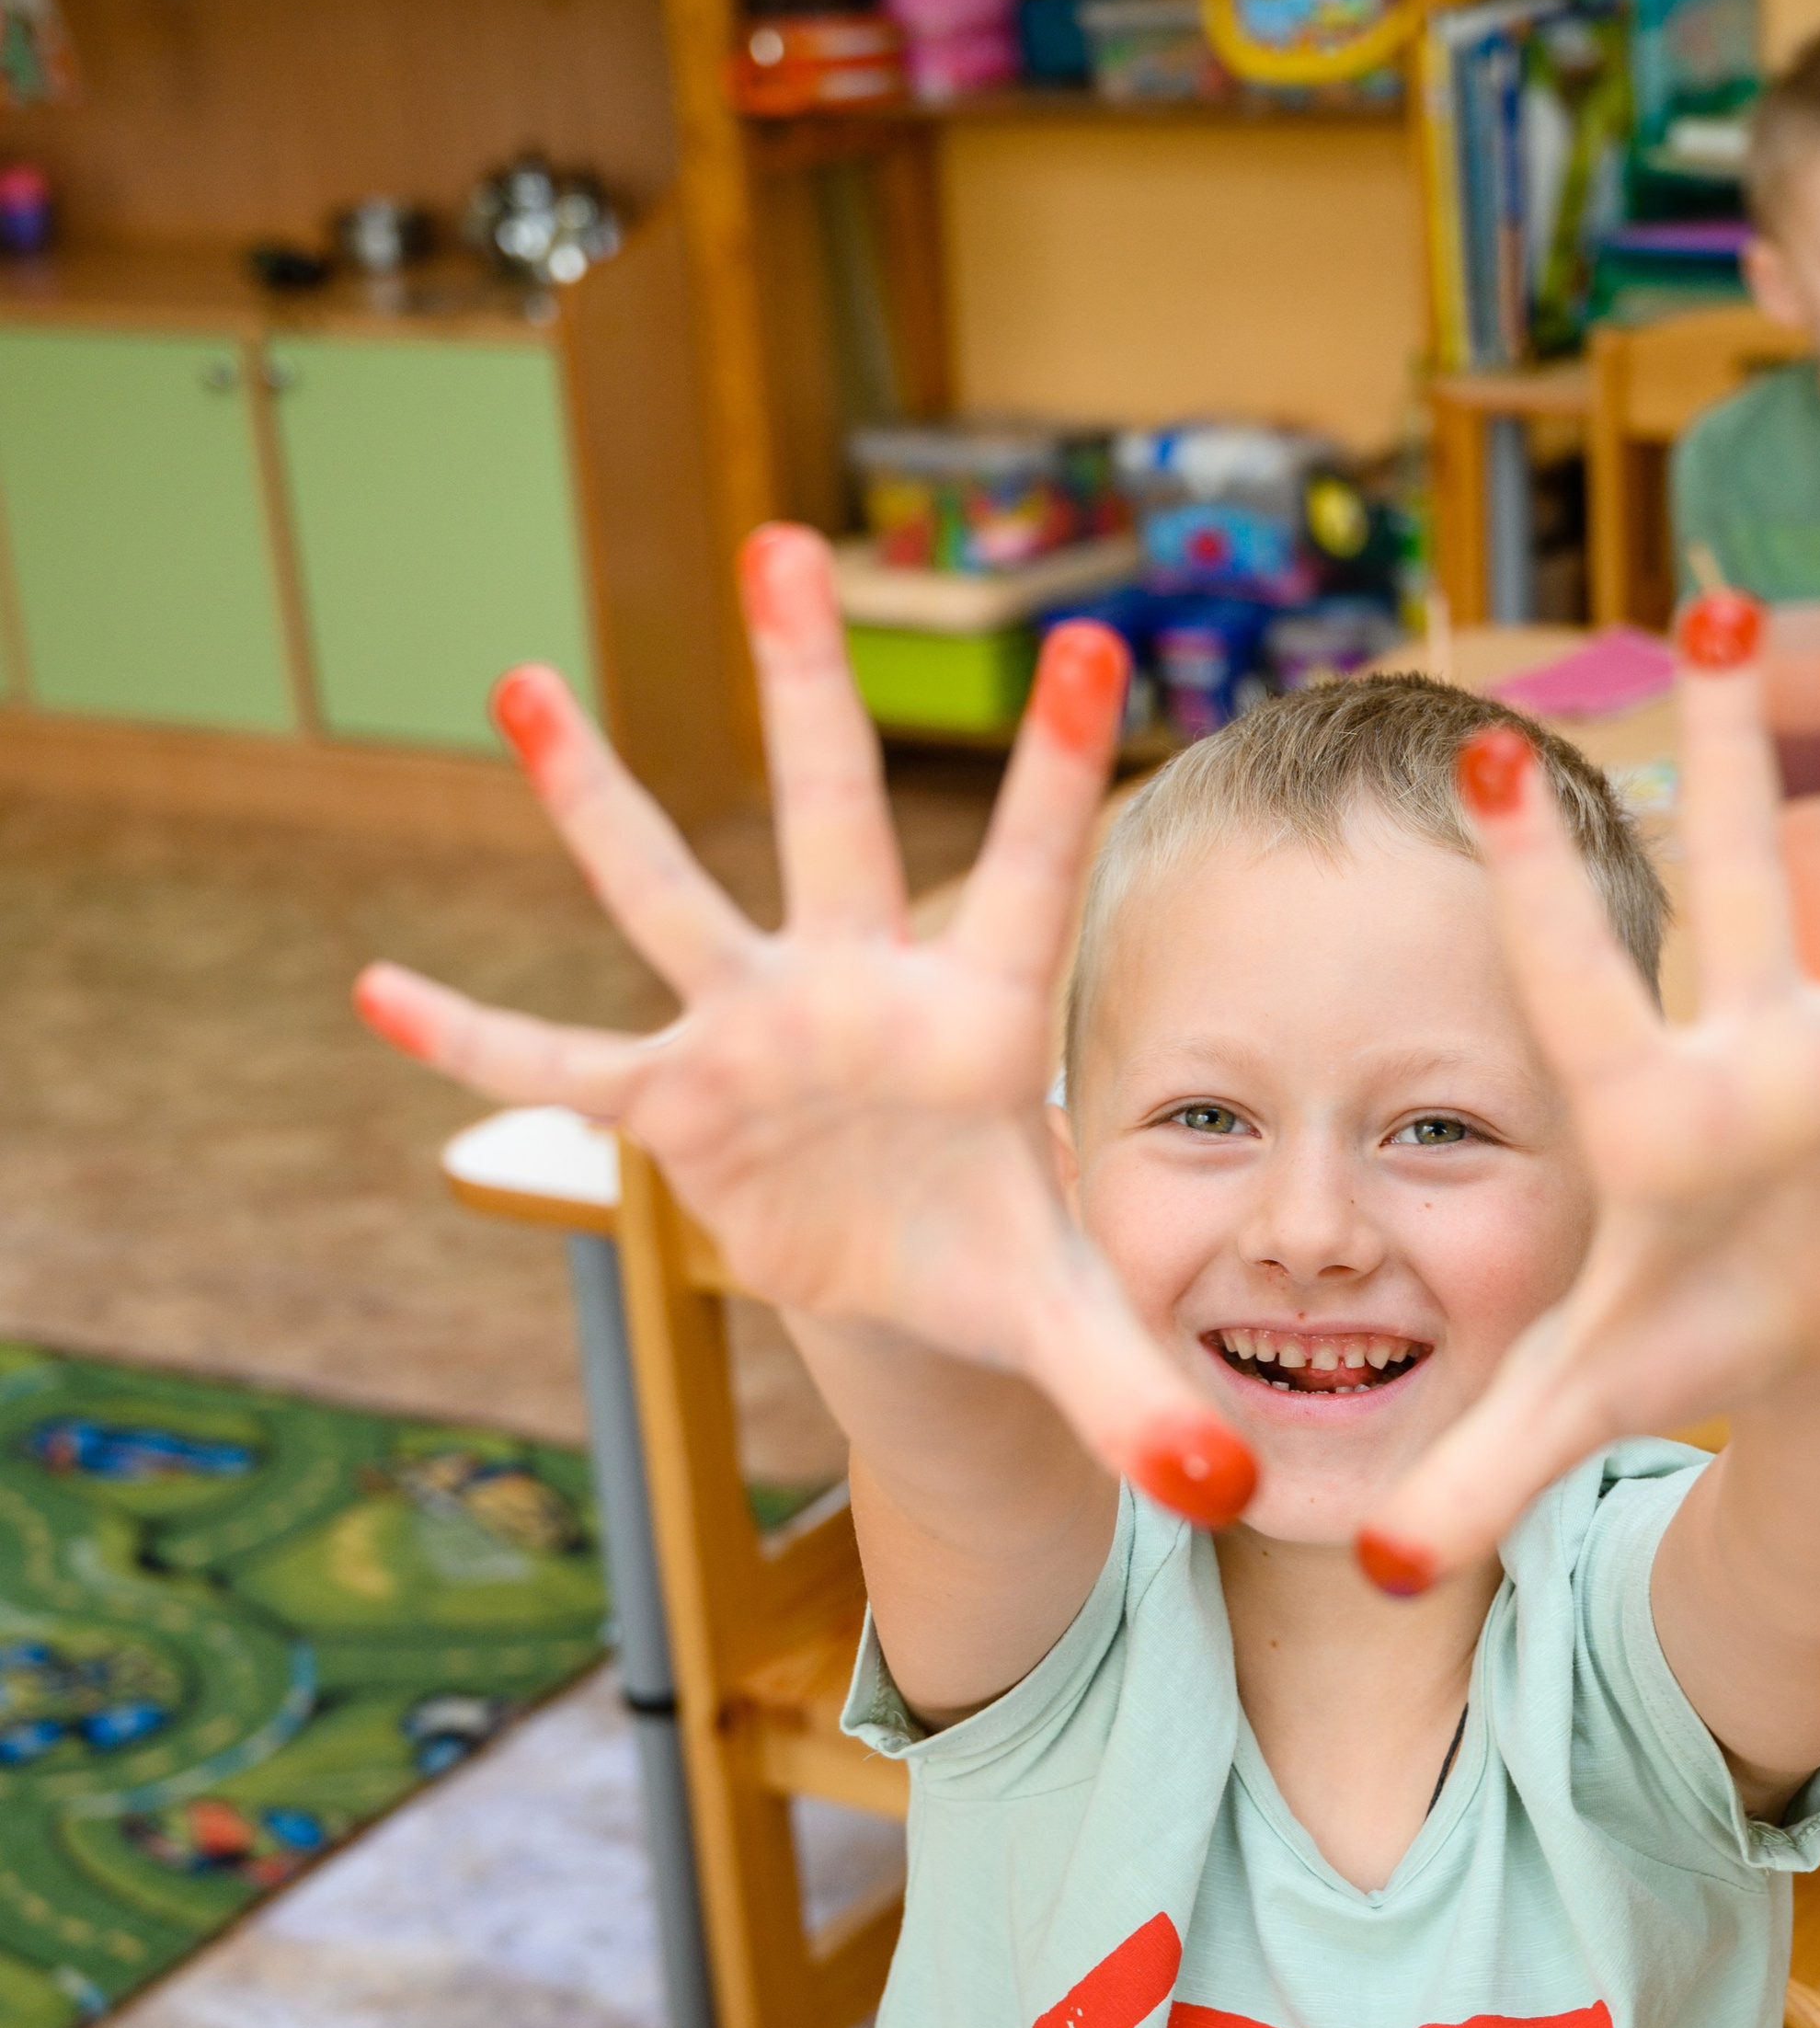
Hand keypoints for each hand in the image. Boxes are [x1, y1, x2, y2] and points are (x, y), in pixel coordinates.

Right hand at [355, 527, 1255, 1525]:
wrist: (912, 1289)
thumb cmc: (1004, 1261)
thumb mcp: (1078, 1329)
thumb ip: (1149, 1394)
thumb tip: (1226, 1488)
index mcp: (979, 1018)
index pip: (1032, 878)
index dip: (1058, 771)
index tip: (1099, 645)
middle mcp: (858, 988)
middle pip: (836, 817)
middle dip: (809, 687)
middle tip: (785, 539)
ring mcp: (754, 1031)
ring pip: (671, 895)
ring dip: (596, 797)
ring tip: (518, 680)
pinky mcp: (676, 1102)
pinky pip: (563, 1068)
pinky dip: (481, 1045)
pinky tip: (385, 996)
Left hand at [1357, 601, 1819, 1588]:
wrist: (1795, 1341)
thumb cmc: (1674, 1332)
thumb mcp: (1576, 1398)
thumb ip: (1472, 1470)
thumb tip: (1358, 1571)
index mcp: (1648, 1109)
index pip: (1576, 981)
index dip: (1539, 884)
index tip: (1489, 756)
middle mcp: (1758, 1050)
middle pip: (1741, 876)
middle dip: (1742, 750)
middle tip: (1727, 599)